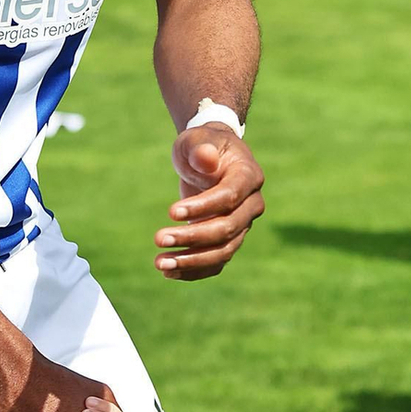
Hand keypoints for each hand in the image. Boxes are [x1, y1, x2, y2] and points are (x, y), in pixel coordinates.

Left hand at [156, 126, 264, 279]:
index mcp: (249, 176)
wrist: (208, 158)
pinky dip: (194, 270)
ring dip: (191, 261)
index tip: (171, 212)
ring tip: (160, 264)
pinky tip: (168, 272)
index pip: (229, 197)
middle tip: (158, 239)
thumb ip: (200, 148)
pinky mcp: (229, 240)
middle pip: (227, 229)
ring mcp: (242, 225)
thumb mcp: (196, 139)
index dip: (202, 207)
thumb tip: (206, 160)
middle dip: (192, 237)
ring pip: (223, 251)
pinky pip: (216, 262)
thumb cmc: (201, 145)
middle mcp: (252, 204)